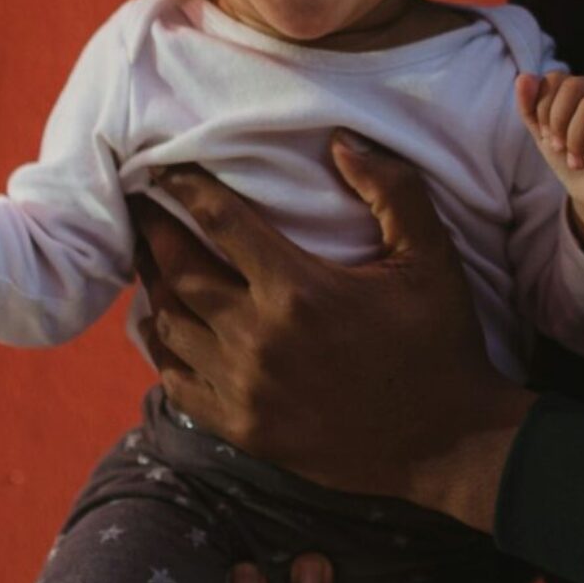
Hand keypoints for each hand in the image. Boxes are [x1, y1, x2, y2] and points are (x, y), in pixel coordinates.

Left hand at [128, 132, 533, 529]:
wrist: (445, 440)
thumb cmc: (438, 339)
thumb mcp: (431, 255)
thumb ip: (392, 190)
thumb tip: (340, 142)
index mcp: (299, 290)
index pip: (221, 224)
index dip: (187, 190)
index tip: (165, 170)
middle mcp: (259, 339)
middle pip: (179, 273)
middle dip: (153, 232)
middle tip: (138, 206)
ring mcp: (245, 389)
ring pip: (171, 327)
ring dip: (154, 287)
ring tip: (148, 259)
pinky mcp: (243, 428)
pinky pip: (177, 383)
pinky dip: (161, 350)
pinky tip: (162, 326)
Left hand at [515, 70, 583, 262]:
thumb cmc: (576, 163)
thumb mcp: (546, 137)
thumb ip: (531, 108)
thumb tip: (523, 78)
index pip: (557, 79)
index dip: (544, 107)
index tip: (546, 136)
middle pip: (573, 86)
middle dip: (558, 122)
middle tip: (559, 149)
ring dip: (576, 138)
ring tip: (577, 161)